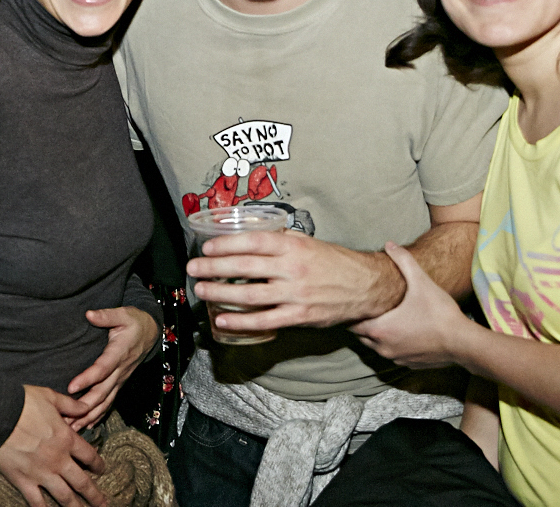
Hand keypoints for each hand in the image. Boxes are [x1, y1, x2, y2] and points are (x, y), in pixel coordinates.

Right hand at [0, 385, 106, 506]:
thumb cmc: (23, 403)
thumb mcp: (51, 397)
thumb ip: (70, 405)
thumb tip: (86, 406)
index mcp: (66, 439)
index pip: (89, 455)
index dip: (98, 464)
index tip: (102, 470)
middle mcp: (58, 460)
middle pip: (81, 482)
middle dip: (94, 495)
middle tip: (103, 504)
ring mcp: (41, 473)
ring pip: (64, 496)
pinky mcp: (23, 481)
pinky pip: (36, 501)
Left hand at [65, 306, 158, 429]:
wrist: (150, 333)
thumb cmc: (134, 322)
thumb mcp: (123, 314)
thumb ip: (106, 315)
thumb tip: (89, 315)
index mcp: (119, 353)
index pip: (102, 369)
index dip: (87, 379)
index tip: (71, 387)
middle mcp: (120, 370)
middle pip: (102, 393)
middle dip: (84, 407)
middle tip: (67, 419)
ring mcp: (120, 379)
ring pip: (105, 402)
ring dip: (88, 416)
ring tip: (72, 428)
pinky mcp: (119, 383)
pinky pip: (109, 403)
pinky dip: (98, 415)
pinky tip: (87, 425)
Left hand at [188, 229, 398, 332]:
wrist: (366, 287)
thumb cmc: (334, 262)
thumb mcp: (308, 243)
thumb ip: (281, 242)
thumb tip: (250, 238)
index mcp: (293, 246)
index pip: (252, 242)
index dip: (226, 244)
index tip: (206, 247)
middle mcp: (292, 268)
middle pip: (245, 267)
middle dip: (214, 267)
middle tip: (193, 268)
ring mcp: (295, 294)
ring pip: (250, 295)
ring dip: (221, 293)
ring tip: (201, 290)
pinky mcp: (299, 316)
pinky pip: (265, 320)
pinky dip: (241, 321)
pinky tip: (222, 319)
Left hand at [352, 242, 477, 368]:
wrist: (462, 342)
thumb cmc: (439, 312)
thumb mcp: (421, 282)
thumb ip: (403, 261)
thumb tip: (389, 244)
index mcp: (379, 329)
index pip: (352, 324)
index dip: (354, 312)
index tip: (357, 301)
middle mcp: (383, 348)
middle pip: (361, 336)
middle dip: (363, 323)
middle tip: (370, 307)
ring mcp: (396, 358)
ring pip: (375, 347)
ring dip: (377, 334)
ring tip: (385, 318)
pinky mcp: (408, 364)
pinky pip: (392, 354)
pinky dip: (392, 344)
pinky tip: (403, 331)